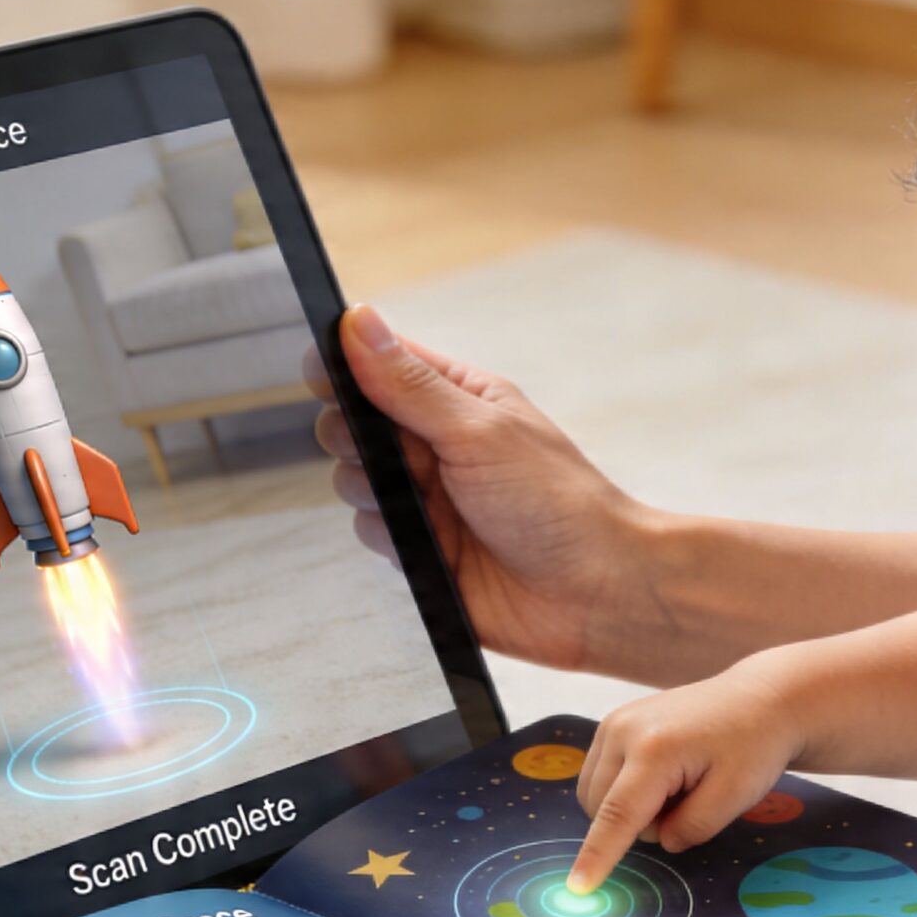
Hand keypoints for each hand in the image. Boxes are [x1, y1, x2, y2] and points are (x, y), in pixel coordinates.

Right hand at [319, 306, 652, 672]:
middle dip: (352, 437)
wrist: (593, 593)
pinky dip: (385, 537)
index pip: (382, 363)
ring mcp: (429, 497)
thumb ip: (409, 384)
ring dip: (370, 490)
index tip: (323, 375)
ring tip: (420, 503)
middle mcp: (439, 444)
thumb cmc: (558, 504)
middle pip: (355, 423)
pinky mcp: (422, 549)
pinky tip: (422, 542)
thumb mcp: (478, 431)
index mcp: (459, 399)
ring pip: (354, 480)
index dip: (346, 366)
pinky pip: (370, 532)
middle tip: (386, 453)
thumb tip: (358, 323)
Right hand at [566, 666, 803, 891]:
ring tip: (677, 788)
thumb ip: (693, 828)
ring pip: (595, 795)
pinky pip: (600, 776)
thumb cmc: (753, 746)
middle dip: (640, 824)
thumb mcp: (736, 796)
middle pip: (602, 808)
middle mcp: (622, 731)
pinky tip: (661, 777)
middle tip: (689, 803)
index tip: (577, 889)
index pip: (617, 815)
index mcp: (654, 750)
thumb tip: (661, 839)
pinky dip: (624, 790)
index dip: (597, 856)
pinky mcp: (613, 722)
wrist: (760, 699)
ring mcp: (613, 722)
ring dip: (627, 808)